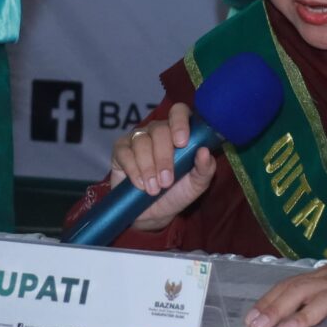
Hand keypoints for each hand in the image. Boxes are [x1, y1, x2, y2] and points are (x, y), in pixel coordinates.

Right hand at [108, 103, 217, 231]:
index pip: (179, 112)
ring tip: (153, 189)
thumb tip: (205, 151)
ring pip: (142, 141)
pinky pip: (125, 152)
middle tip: (166, 182)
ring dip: (148, 168)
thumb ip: (204, 169)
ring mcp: (138, 138)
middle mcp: (158, 130)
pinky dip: (133, 170)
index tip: (182, 143)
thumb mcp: (195, 185)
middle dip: (164, 158)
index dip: (180, 123)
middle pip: (160, 129)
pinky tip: (140, 185)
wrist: (151, 214)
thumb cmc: (176, 193)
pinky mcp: (121, 149)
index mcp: (179, 132)